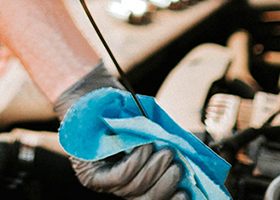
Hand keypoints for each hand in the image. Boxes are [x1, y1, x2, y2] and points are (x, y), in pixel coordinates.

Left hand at [54, 63, 185, 199]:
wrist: (90, 91)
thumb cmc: (119, 109)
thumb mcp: (147, 128)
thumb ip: (162, 144)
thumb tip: (189, 160)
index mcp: (132, 178)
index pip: (152, 198)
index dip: (171, 199)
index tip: (187, 192)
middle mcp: (117, 185)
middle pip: (145, 198)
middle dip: (166, 185)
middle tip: (178, 165)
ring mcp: (102, 181)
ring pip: (133, 188)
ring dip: (153, 171)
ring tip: (166, 152)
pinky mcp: (89, 174)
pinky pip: (117, 177)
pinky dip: (135, 163)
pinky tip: (145, 147)